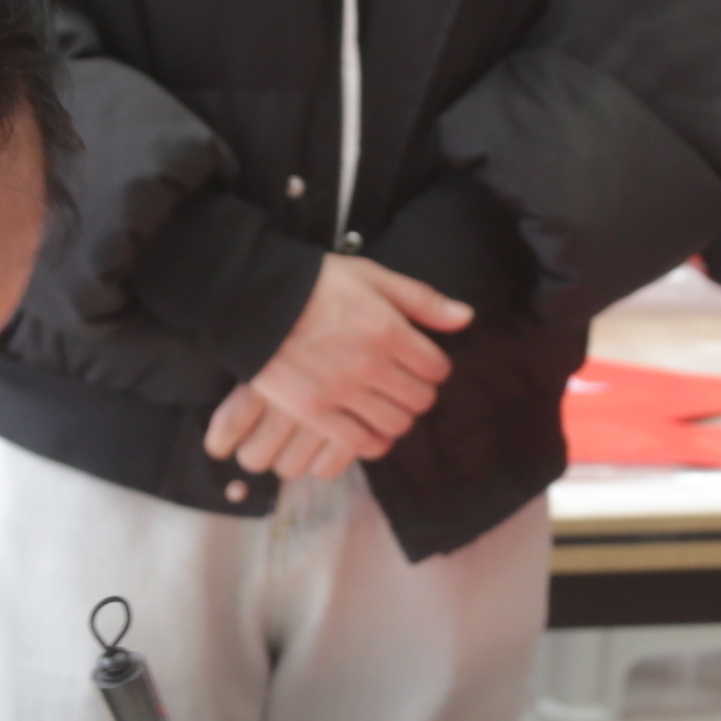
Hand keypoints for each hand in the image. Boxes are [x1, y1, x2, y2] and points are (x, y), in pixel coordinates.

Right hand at [203, 251, 471, 477]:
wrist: (254, 298)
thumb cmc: (314, 283)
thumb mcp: (372, 277)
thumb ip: (421, 299)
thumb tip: (466, 318)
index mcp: (388, 329)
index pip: (436, 368)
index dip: (433, 367)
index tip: (419, 362)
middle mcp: (370, 365)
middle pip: (420, 400)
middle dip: (417, 392)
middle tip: (402, 383)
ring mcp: (342, 392)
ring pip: (395, 424)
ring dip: (396, 416)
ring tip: (383, 403)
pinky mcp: (314, 412)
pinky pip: (361, 443)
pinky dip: (372, 440)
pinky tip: (366, 425)